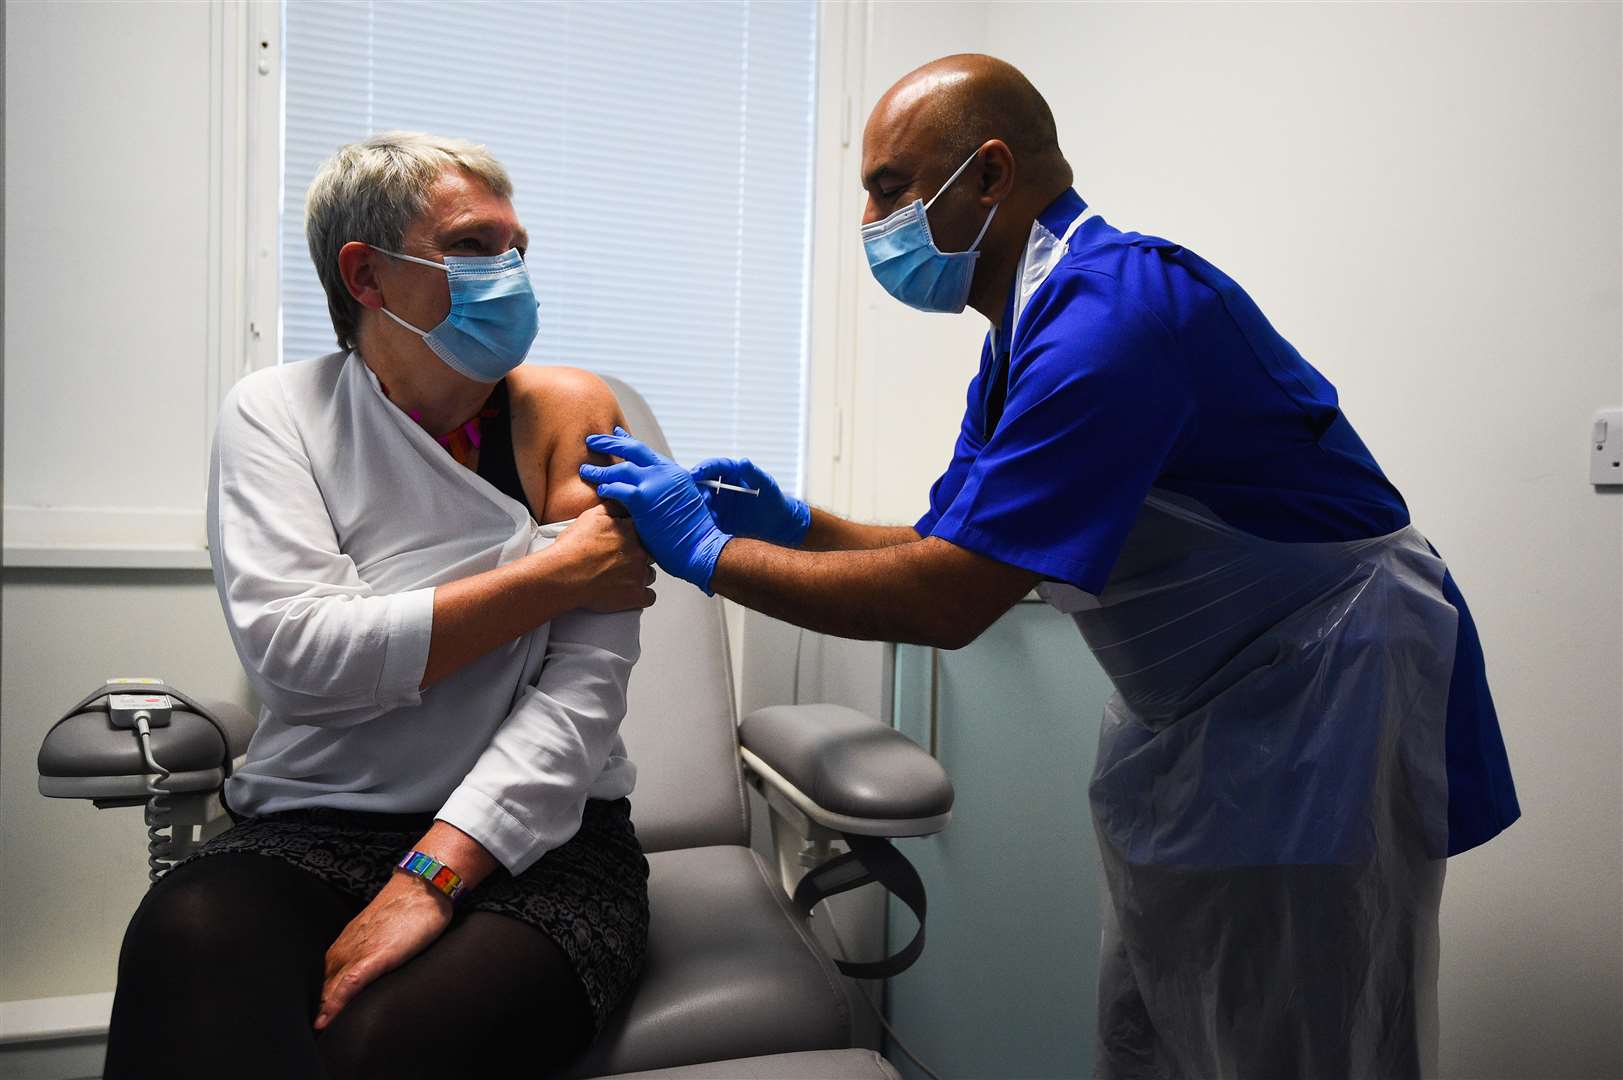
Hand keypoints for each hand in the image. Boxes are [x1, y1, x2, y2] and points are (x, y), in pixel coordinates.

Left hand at [315, 872, 452, 1029]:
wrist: (421, 886)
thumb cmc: (407, 908)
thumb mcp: (381, 931)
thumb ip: (371, 948)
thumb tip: (371, 966)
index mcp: (345, 944)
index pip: (322, 979)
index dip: (318, 1001)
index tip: (313, 1020)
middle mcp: (343, 950)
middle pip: (321, 987)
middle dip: (314, 1009)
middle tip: (307, 1034)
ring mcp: (356, 954)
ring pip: (328, 990)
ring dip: (319, 1012)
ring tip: (312, 1035)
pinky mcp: (373, 958)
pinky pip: (347, 986)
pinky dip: (334, 1005)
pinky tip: (326, 1020)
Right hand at [550, 503, 656, 612]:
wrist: (563, 575)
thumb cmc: (573, 548)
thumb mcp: (592, 516)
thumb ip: (613, 506)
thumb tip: (623, 498)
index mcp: (632, 532)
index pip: (647, 530)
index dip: (637, 536)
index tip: (631, 540)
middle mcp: (639, 553)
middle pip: (650, 552)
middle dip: (639, 555)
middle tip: (622, 558)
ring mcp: (639, 575)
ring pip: (649, 574)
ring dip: (639, 574)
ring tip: (620, 575)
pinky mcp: (635, 596)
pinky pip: (649, 596)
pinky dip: (641, 595)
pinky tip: (628, 591)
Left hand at [579, 427, 730, 593]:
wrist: (700, 548)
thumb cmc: (693, 534)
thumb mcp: (684, 502)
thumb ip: (666, 492)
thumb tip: (653, 495)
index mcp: (674, 473)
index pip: (646, 451)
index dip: (627, 442)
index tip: (616, 434)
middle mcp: (665, 473)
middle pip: (632, 449)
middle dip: (609, 442)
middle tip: (593, 440)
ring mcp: (654, 484)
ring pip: (621, 468)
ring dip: (600, 469)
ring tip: (586, 469)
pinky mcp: (644, 500)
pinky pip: (618, 488)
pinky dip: (607, 487)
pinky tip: (600, 489)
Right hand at [691, 457, 809, 546]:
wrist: (778, 524)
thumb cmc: (774, 499)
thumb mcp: (765, 484)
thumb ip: (754, 473)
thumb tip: (743, 461)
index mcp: (730, 472)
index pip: (712, 467)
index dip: (702, 469)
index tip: (695, 474)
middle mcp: (719, 486)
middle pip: (700, 484)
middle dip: (698, 490)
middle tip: (703, 498)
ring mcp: (716, 503)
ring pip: (699, 502)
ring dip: (699, 507)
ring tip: (710, 513)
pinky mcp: (716, 519)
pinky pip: (704, 519)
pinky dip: (704, 521)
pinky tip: (710, 525)